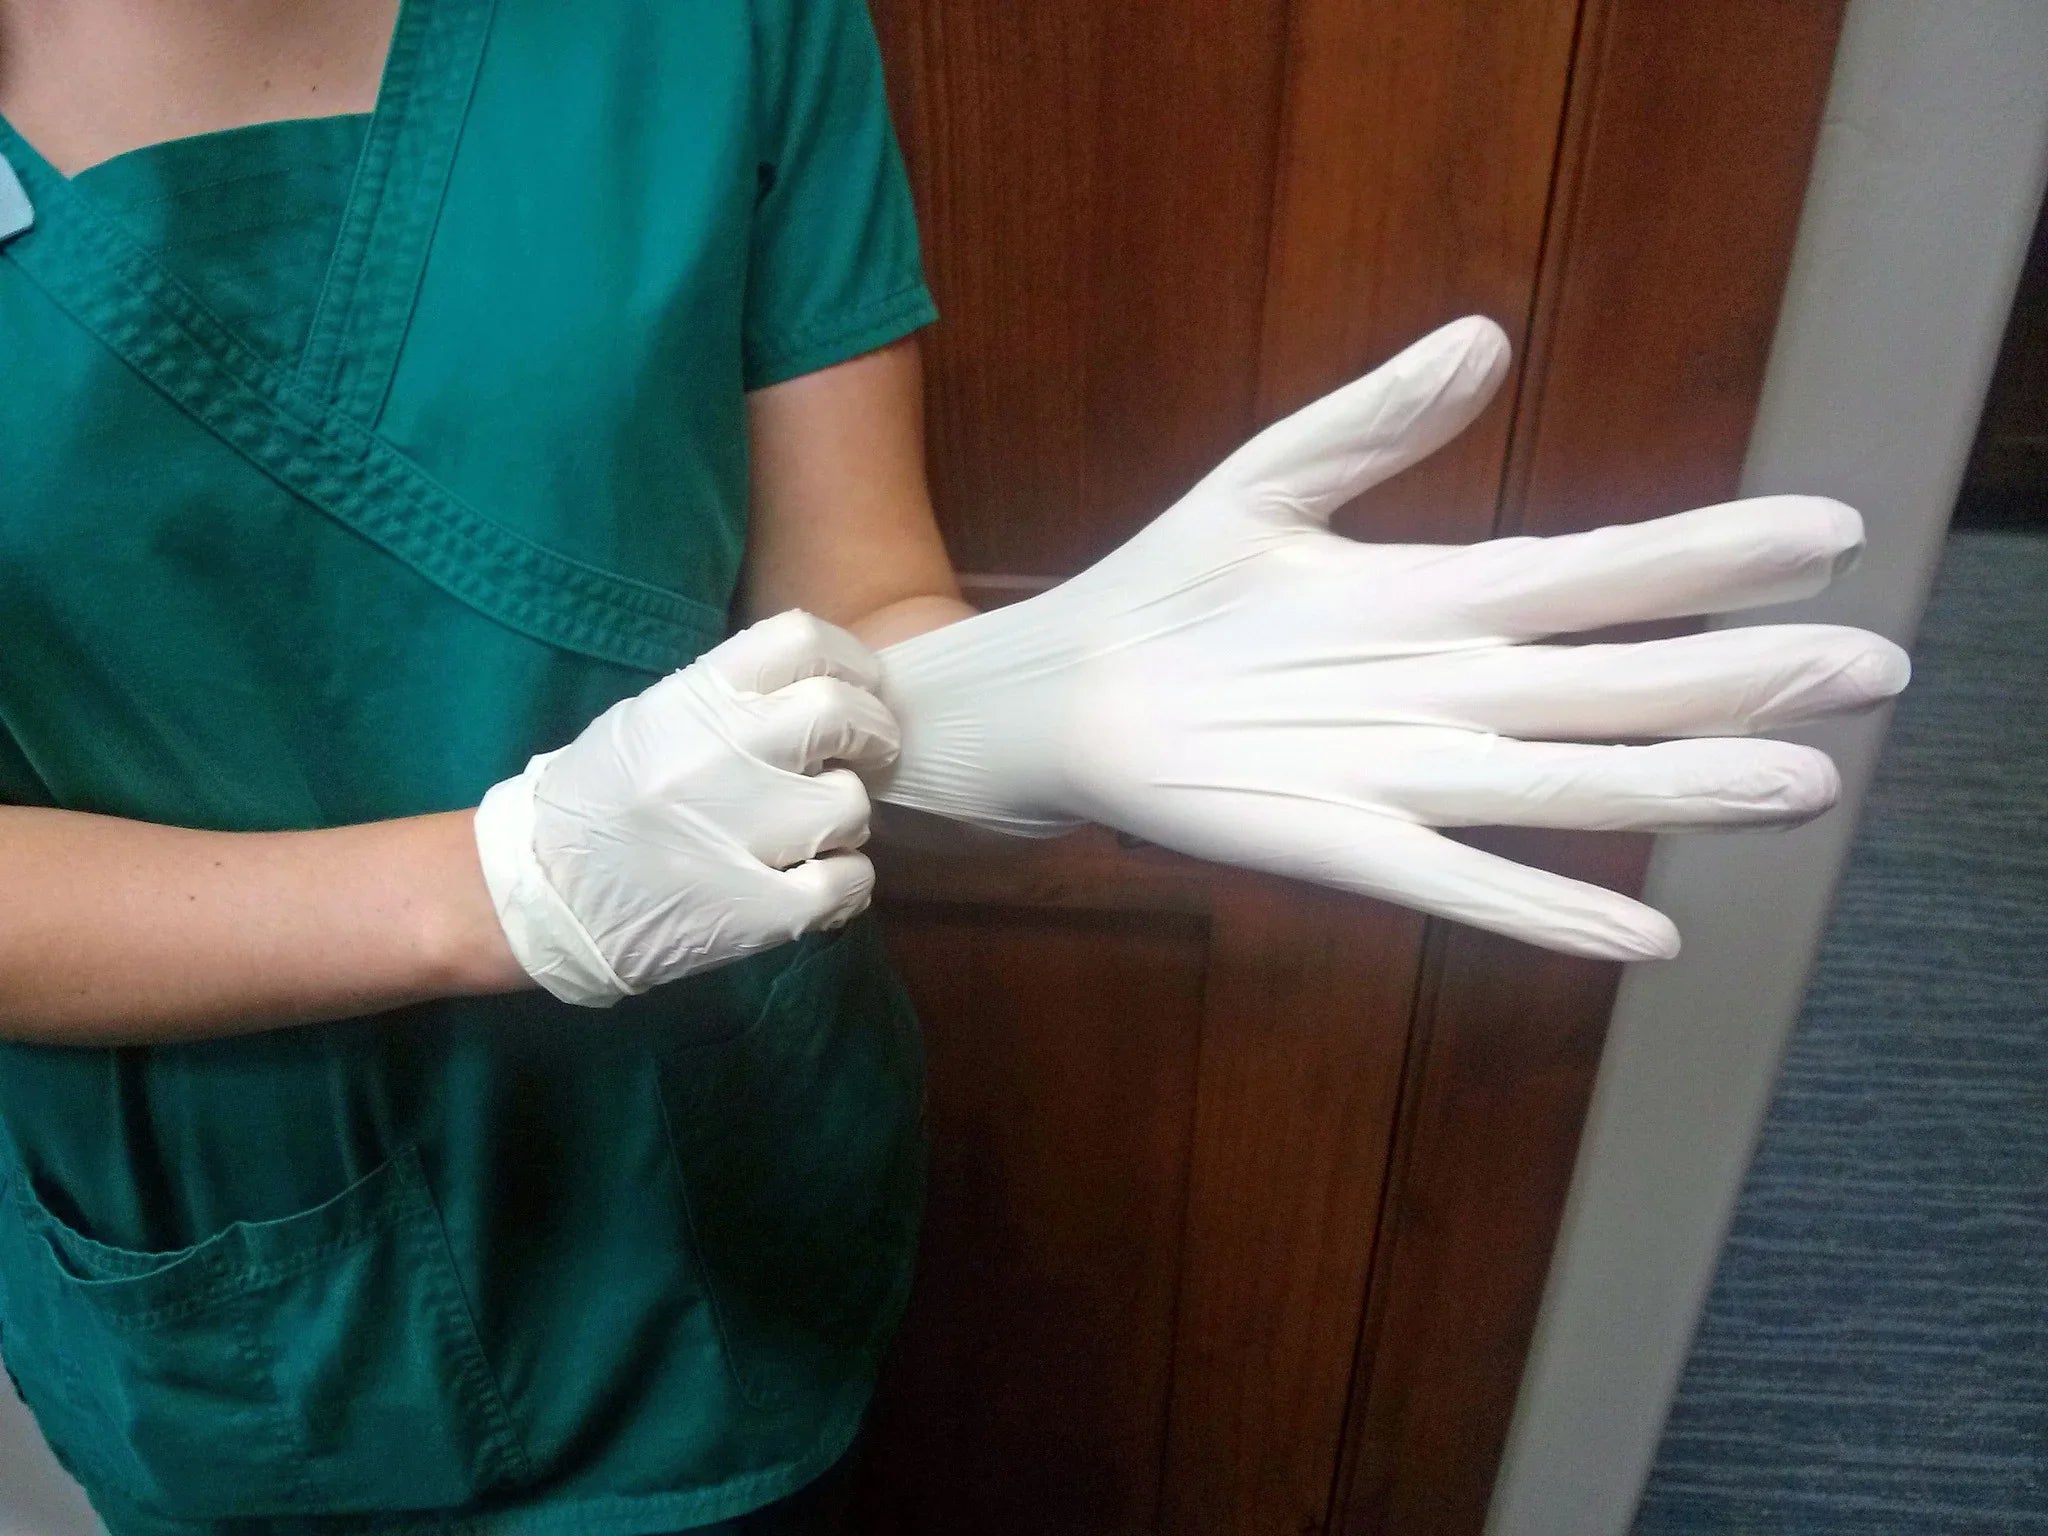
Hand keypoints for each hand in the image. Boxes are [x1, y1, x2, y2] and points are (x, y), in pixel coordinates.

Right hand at [475, 611, 897, 1004]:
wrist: (538, 895)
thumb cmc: (600, 801)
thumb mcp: (653, 721)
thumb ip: (733, 702)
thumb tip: (830, 694)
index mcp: (693, 699)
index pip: (803, 640)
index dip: (851, 663)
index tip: (858, 690)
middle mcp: (720, 754)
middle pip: (843, 714)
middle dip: (873, 735)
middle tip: (865, 758)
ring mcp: (741, 834)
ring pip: (852, 805)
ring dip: (848, 819)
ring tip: (815, 832)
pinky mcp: (759, 911)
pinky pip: (849, 881)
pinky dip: (847, 881)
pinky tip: (818, 883)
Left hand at [874, 317, 1908, 960]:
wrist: (1070, 689)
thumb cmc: (1174, 587)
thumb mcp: (1274, 481)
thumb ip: (1379, 419)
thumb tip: (1485, 334)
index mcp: (1441, 598)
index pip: (1600, 572)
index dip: (1709, 555)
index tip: (1826, 531)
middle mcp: (1449, 693)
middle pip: (1616, 684)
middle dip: (1742, 676)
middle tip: (1876, 668)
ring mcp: (1403, 776)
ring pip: (1565, 785)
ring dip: (1680, 787)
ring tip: (1803, 786)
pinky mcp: (1341, 846)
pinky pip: (1458, 886)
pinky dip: (1544, 910)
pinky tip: (1644, 936)